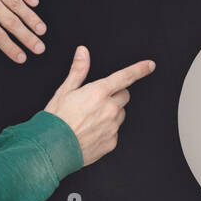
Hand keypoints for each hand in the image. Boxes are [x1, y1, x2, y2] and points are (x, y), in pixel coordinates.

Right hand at [42, 46, 154, 165]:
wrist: (51, 148)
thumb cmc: (56, 120)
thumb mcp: (64, 91)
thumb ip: (78, 71)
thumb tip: (83, 53)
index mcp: (99, 93)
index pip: (125, 77)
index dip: (140, 69)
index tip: (149, 65)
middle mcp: (110, 109)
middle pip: (124, 95)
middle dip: (115, 95)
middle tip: (96, 101)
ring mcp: (112, 126)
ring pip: (120, 114)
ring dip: (111, 113)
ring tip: (90, 118)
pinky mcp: (112, 141)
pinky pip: (115, 131)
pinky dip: (106, 129)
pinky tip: (90, 131)